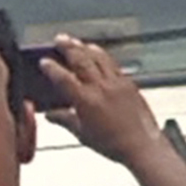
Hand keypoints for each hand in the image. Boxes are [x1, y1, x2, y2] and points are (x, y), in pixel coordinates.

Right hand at [36, 33, 172, 172]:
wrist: (142, 146)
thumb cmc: (113, 144)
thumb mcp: (83, 134)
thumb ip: (65, 120)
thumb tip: (51, 115)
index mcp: (86, 100)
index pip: (63, 78)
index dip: (51, 68)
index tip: (44, 62)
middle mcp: (100, 87)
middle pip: (81, 60)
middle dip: (68, 47)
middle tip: (60, 39)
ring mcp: (116, 83)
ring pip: (98, 57)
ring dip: (86, 47)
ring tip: (78, 42)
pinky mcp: (129, 84)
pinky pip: (113, 64)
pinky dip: (103, 56)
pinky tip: (99, 54)